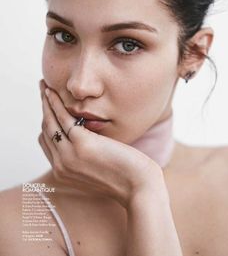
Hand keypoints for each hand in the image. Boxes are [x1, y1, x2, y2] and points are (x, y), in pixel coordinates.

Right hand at [38, 79, 161, 207]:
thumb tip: (83, 139)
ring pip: (50, 123)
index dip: (46, 123)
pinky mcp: (82, 144)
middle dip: (42, 109)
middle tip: (42, 91)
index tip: (47, 108)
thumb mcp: (96, 170)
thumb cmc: (124, 177)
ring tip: (44, 86)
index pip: (46, 143)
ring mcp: (69, 156)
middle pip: (45, 131)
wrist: (139, 188)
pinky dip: (56, 103)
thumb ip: (84, 158)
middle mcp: (61, 165)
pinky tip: (53, 92)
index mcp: (63, 172)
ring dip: (45, 102)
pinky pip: (63, 118)